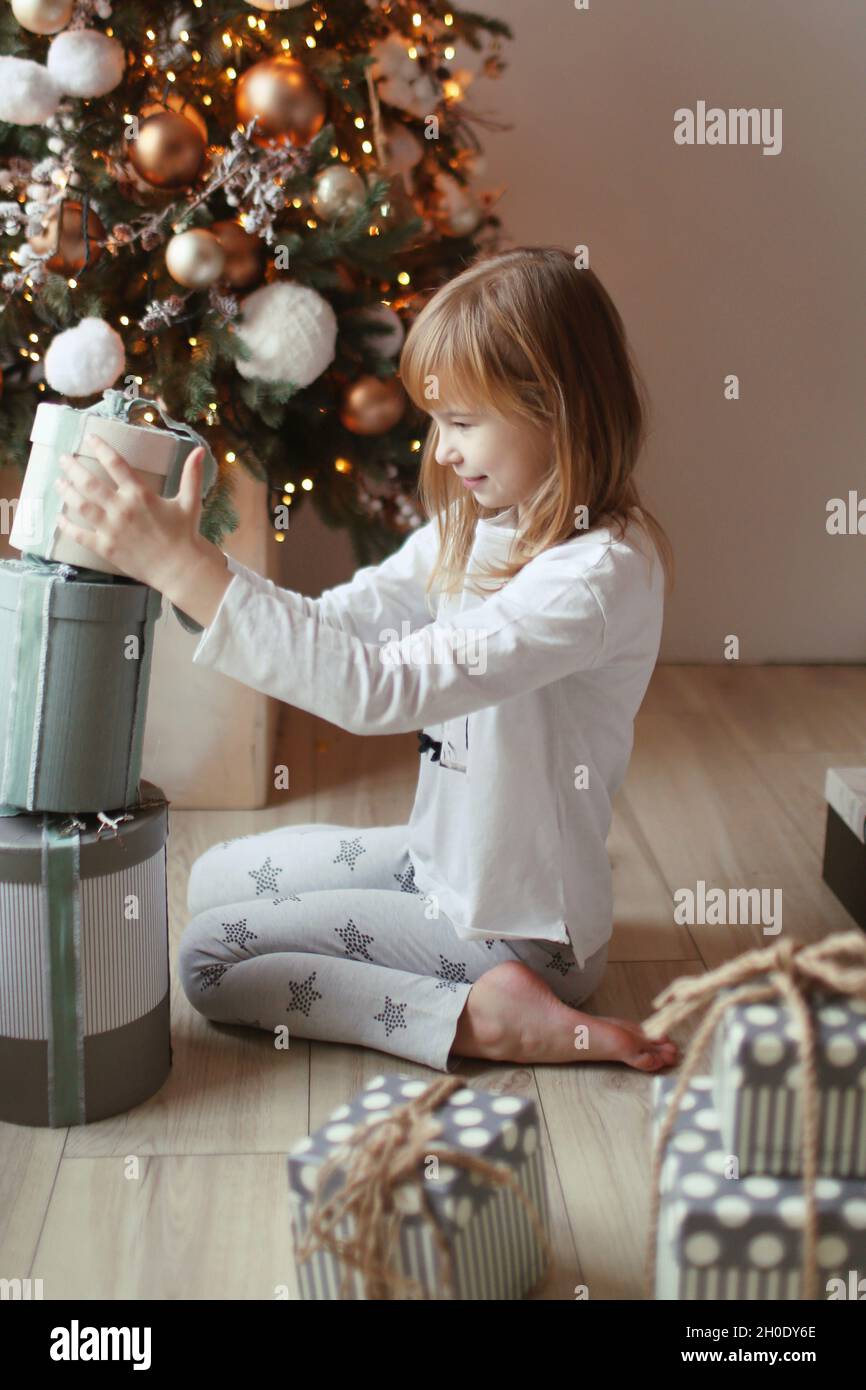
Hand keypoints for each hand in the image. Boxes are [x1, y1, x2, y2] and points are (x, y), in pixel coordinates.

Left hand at [55, 431, 207, 593]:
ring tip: (58, 482)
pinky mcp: (105, 547)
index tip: (89, 438)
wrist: (179, 569)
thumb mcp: (190, 502)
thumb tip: (200, 451)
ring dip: (66, 492)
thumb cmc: (185, 534)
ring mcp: (110, 528)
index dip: (100, 447)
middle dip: (72, 467)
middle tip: (63, 458)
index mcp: (139, 494)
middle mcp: (121, 508)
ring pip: (79, 505)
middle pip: (89, 482)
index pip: (115, 463)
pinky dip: (66, 525)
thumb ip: (192, 475)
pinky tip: (58, 518)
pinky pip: (79, 534)